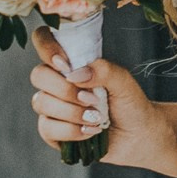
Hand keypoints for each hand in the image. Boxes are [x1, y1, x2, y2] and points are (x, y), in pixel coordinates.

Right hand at [28, 26, 169, 169]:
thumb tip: (75, 73)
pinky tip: (90, 131)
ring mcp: (52, 107)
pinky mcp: (52, 132)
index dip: (46, 47)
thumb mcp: (123, 81)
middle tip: (92, 99)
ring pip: (41, 102)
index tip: (65, 62)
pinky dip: (71, 131)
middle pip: (38, 75)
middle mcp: (57, 83)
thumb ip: (104, 70)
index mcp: (71, 64)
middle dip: (65, 89)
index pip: (44, 41)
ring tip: (97, 118)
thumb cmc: (130, 104)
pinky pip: (46, 128)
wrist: (138, 136)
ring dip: (72, 112)